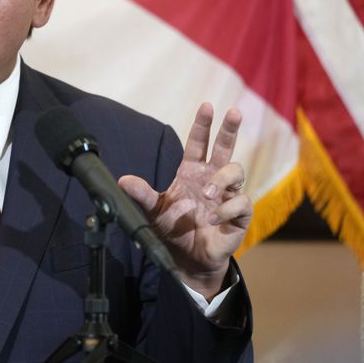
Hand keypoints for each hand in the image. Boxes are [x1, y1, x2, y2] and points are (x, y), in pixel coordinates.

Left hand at [118, 103, 251, 298]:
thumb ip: (142, 194)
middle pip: (225, 148)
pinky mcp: (239, 216)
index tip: (206, 105)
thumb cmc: (172, 230)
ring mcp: (227, 196)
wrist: (186, 260)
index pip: (199, 144)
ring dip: (222, 178)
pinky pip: (242, 202)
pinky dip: (228, 208)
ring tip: (208, 192)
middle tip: (233, 111)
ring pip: (236, 171)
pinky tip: (212, 217)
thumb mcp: (153, 210)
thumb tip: (122, 180)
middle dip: (229, 129)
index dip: (202, 125)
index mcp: (192, 173)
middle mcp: (212, 179)